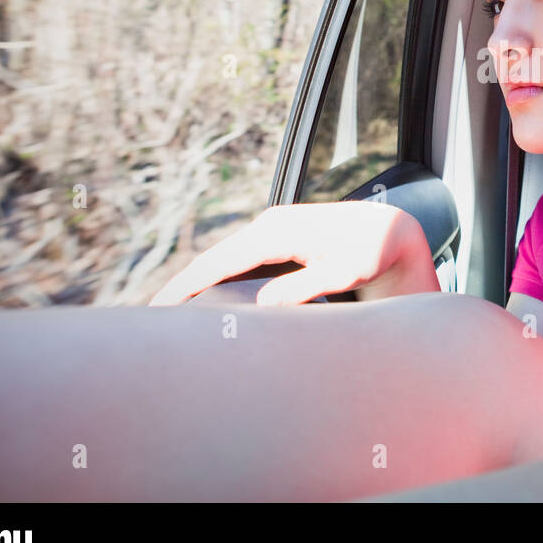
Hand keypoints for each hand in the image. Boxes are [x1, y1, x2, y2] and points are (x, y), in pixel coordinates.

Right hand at [147, 202, 438, 305]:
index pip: (219, 260)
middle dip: (182, 284)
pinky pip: (239, 259)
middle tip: (151, 317)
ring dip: (198, 280)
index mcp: (276, 231)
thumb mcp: (343, 273)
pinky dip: (218, 275)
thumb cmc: (371, 253)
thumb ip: (305, 288)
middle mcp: (269, 224)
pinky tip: (206, 294)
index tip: (161, 307)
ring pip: (224, 258)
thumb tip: (263, 305)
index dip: (187, 284)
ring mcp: (273, 229)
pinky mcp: (279, 239)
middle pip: (213, 258)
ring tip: (170, 311)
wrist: (391, 231)